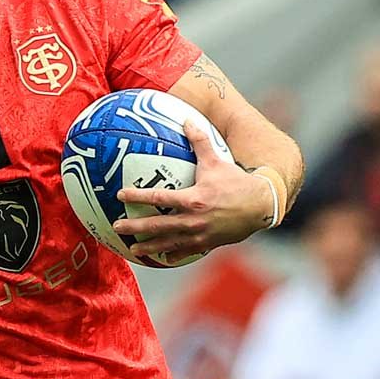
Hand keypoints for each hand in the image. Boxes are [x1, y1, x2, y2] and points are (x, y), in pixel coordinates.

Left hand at [114, 119, 274, 260]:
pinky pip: (185, 252)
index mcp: (193, 199)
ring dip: (149, 246)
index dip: (138, 196)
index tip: (120, 195)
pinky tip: (160, 258)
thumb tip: (187, 120)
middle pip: (157, 225)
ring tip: (133, 248)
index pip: (159, 198)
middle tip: (118, 226)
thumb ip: (200, 141)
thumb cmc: (237, 182)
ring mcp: (199, 235)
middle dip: (135, 227)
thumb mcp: (217, 160)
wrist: (261, 206)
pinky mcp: (207, 244)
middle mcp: (193, 220)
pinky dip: (172, 255)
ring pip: (168, 243)